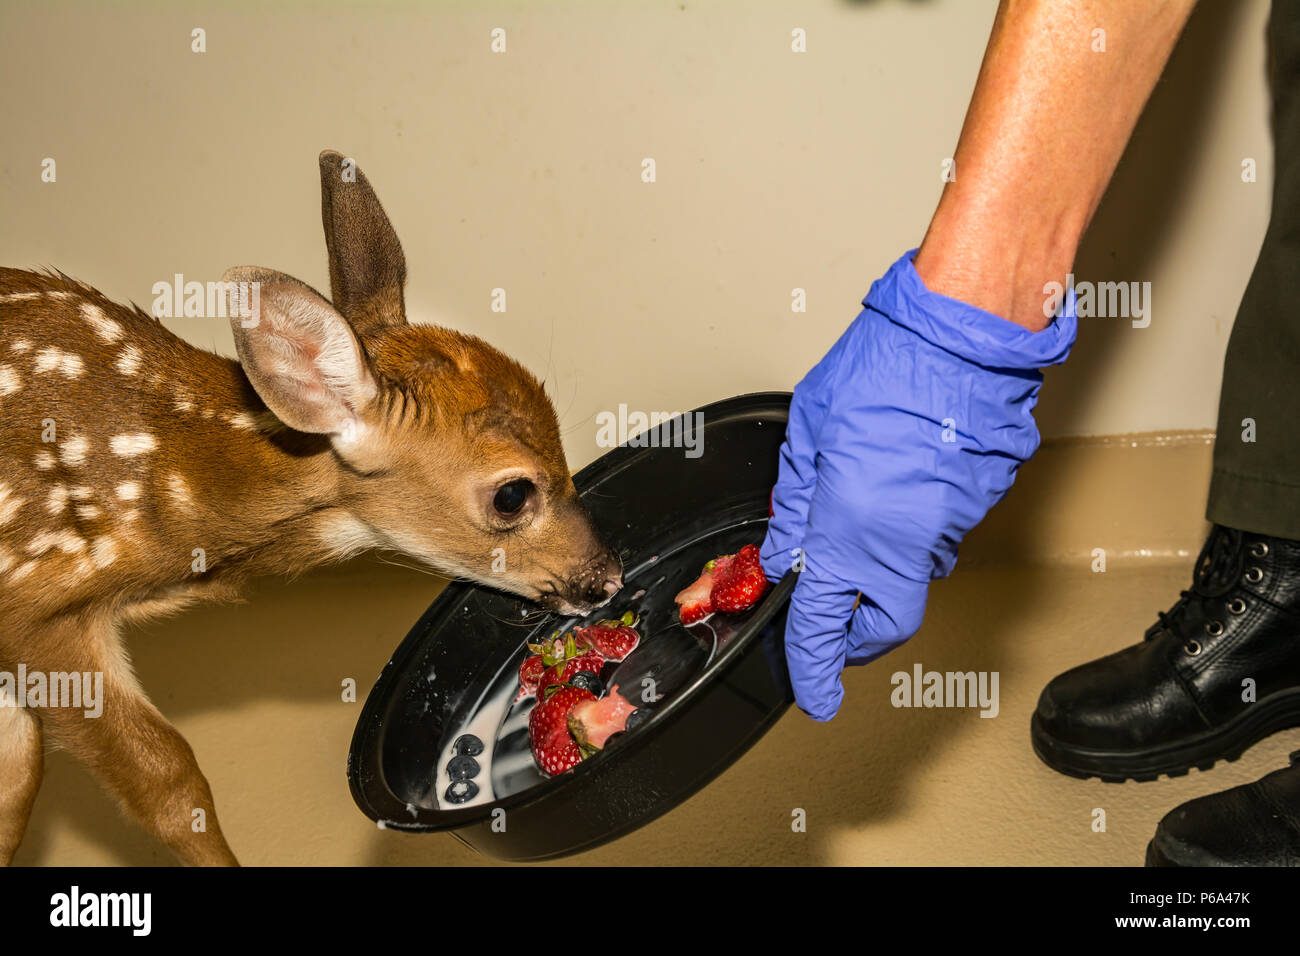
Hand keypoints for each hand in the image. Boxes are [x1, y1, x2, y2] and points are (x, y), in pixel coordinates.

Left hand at [761, 250, 1076, 719]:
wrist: (962, 335)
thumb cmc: (883, 370)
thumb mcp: (808, 437)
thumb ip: (795, 503)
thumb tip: (784, 545)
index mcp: (847, 532)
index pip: (821, 624)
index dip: (813, 669)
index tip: (812, 696)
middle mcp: (903, 545)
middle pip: (883, 624)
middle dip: (856, 636)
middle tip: (834, 619)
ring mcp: (949, 529)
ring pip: (912, 576)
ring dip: (882, 565)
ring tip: (862, 511)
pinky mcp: (979, 507)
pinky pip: (939, 536)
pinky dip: (914, 527)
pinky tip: (899, 482)